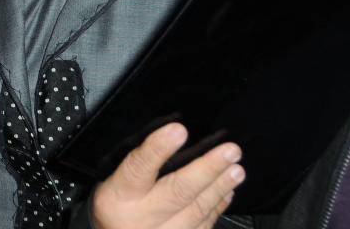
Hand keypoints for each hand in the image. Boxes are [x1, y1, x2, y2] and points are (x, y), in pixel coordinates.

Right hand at [91, 123, 244, 228]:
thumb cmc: (116, 203)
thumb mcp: (113, 179)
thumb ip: (140, 161)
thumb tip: (175, 135)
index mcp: (120, 195)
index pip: (139, 168)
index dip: (158, 148)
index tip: (179, 130)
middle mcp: (141, 217)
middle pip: (177, 192)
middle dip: (208, 169)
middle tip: (229, 151)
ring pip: (195, 211)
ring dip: (219, 188)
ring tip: (237, 170)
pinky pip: (201, 226)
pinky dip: (216, 207)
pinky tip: (227, 192)